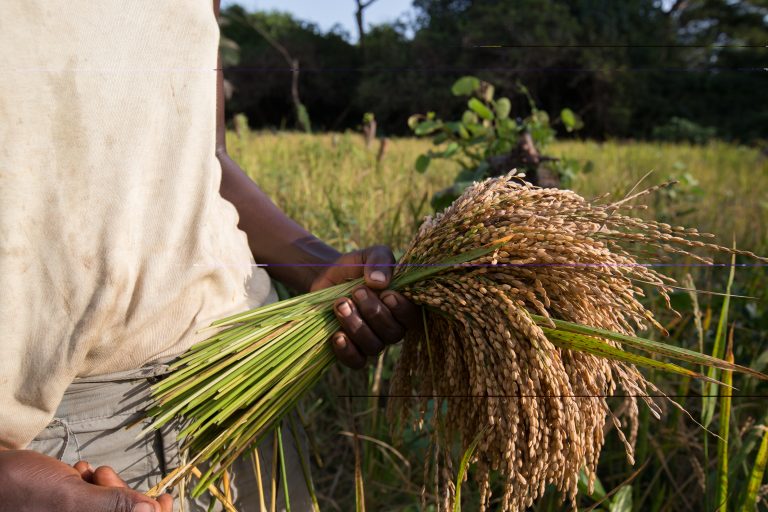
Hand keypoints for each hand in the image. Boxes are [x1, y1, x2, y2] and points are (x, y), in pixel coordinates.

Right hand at [0, 449, 172, 511]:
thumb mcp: (70, 500)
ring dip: (104, 486)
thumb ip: (112, 507)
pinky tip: (74, 475)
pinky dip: (88, 485)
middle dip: (122, 496)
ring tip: (84, 474)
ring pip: (109, 506)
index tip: (164, 499)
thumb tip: (150, 511)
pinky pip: (91, 501)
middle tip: (103, 477)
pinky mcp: (64, 511)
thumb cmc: (17, 491)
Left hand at [310, 245, 419, 368]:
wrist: (325, 278)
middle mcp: (392, 327)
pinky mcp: (352, 351)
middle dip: (373, 312)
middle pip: (393, 333)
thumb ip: (379, 260)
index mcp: (403, 305)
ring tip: (340, 304)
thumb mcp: (368, 255)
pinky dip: (347, 351)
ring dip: (356, 326)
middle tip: (356, 292)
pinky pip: (356, 362)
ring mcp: (373, 341)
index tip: (386, 294)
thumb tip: (379, 281)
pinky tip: (337, 335)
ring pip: (374, 346)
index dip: (402, 309)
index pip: (414, 317)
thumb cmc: (355, 267)